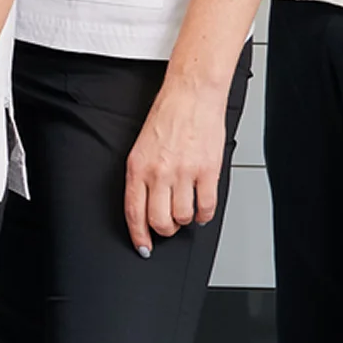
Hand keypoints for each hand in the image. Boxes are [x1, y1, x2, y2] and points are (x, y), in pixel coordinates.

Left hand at [123, 75, 228, 255]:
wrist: (191, 95)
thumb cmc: (168, 117)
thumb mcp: (142, 148)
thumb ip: (142, 177)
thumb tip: (145, 206)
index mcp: (138, 167)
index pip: (134, 212)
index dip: (139, 235)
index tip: (143, 246)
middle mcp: (159, 172)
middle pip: (159, 221)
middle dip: (164, 230)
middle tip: (169, 225)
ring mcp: (184, 172)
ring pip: (183, 217)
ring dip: (185, 220)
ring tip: (186, 210)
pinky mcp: (208, 171)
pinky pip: (206, 207)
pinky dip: (205, 214)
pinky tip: (202, 208)